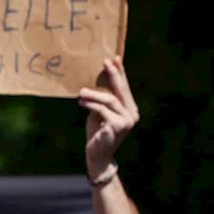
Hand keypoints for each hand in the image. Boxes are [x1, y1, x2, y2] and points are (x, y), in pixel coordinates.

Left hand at [79, 58, 138, 177]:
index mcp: (130, 109)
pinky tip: (81, 102)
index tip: (115, 59)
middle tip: (105, 62)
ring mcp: (126, 120)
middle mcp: (132, 114)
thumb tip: (96, 82)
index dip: (120, 73)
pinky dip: (91, 104)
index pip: (125, 88)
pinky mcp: (117, 126)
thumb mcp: (100, 113)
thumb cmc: (97, 133)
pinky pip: (102, 110)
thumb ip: (102, 101)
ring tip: (81, 91)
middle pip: (121, 90)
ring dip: (94, 94)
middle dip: (113, 74)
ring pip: (110, 100)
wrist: (98, 155)